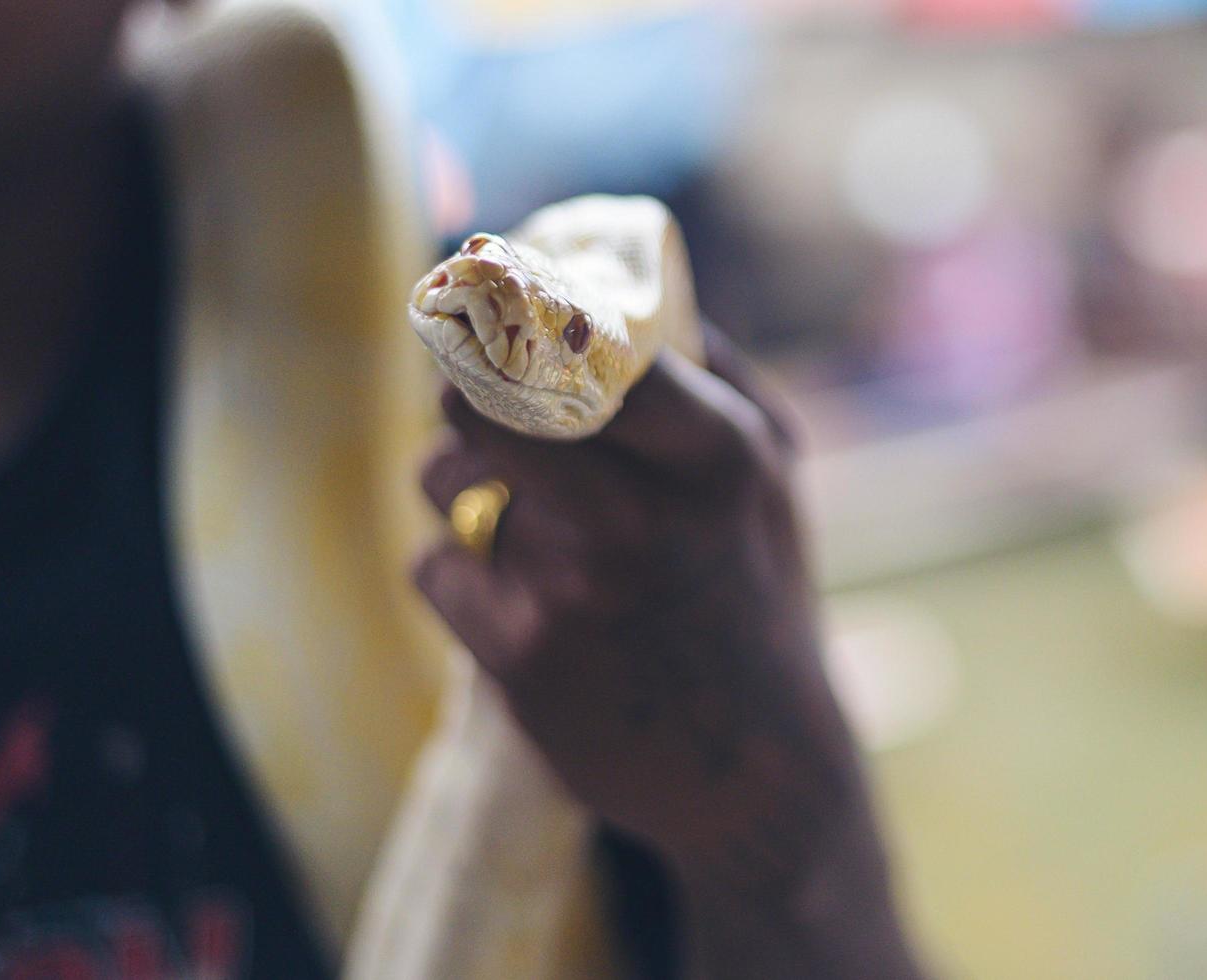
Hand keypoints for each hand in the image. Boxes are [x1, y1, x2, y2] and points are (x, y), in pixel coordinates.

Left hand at [413, 331, 922, 976]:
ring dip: (459, 489)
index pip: (582, 338)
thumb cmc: (757, 600)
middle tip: (472, 404)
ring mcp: (575, 590)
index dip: (517, 314)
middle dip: (462, 397)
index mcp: (714, 453)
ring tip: (514, 520)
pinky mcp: (521, 658)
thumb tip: (610, 281)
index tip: (491, 302)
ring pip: (442, 481)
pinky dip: (459, 576)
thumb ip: (710, 375)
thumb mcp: (771, 477)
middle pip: (475, 402)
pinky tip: (514, 600)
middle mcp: (642, 514)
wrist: (759, 775)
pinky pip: (434, 567)